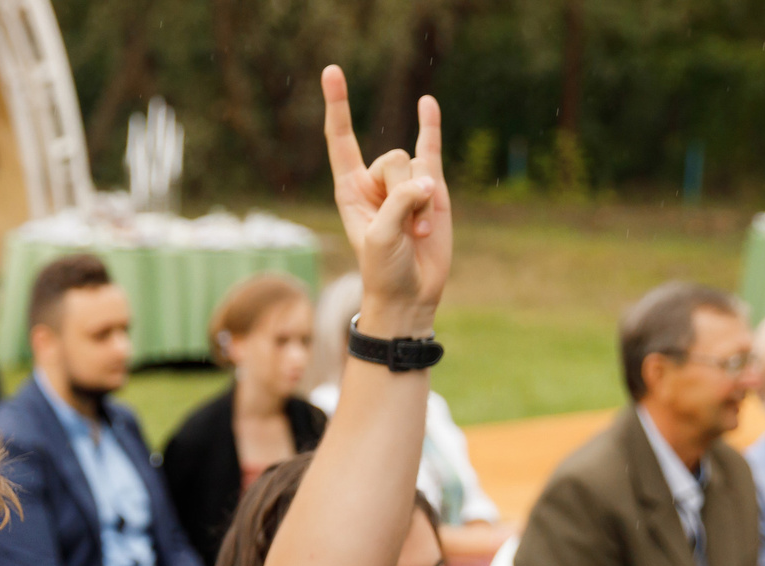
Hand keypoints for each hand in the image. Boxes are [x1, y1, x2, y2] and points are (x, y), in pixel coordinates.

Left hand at [320, 66, 448, 338]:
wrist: (410, 295)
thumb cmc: (383, 270)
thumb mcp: (381, 237)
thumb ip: (400, 203)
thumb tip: (429, 183)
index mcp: (350, 190)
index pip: (341, 139)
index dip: (338, 105)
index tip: (332, 71)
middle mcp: (375, 181)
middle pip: (392, 158)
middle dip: (403, 193)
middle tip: (405, 230)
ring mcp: (405, 183)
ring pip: (417, 167)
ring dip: (422, 207)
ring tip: (419, 234)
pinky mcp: (432, 188)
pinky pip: (430, 149)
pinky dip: (430, 126)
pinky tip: (428, 103)